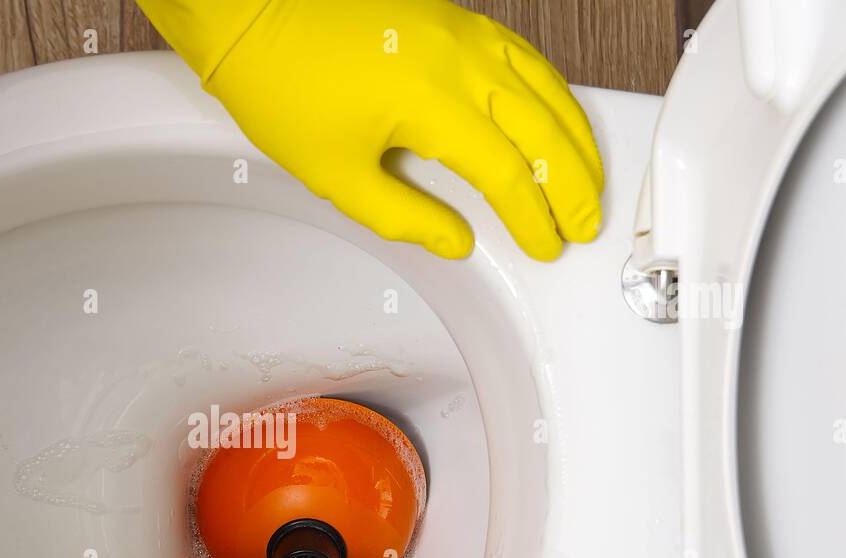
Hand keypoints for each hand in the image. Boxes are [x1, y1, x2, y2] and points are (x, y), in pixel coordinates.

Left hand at [138, 0, 604, 260]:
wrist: (255, 14)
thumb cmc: (283, 85)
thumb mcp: (335, 174)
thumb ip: (403, 215)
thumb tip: (455, 241)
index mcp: (433, 103)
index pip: (507, 174)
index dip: (534, 218)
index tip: (545, 245)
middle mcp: (461, 61)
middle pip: (543, 132)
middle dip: (573, 186)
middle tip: (585, 224)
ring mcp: (464, 33)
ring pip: (547, 88)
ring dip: (575, 138)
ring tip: (590, 180)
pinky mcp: (456, 18)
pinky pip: (525, 57)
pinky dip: (553, 93)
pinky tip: (557, 117)